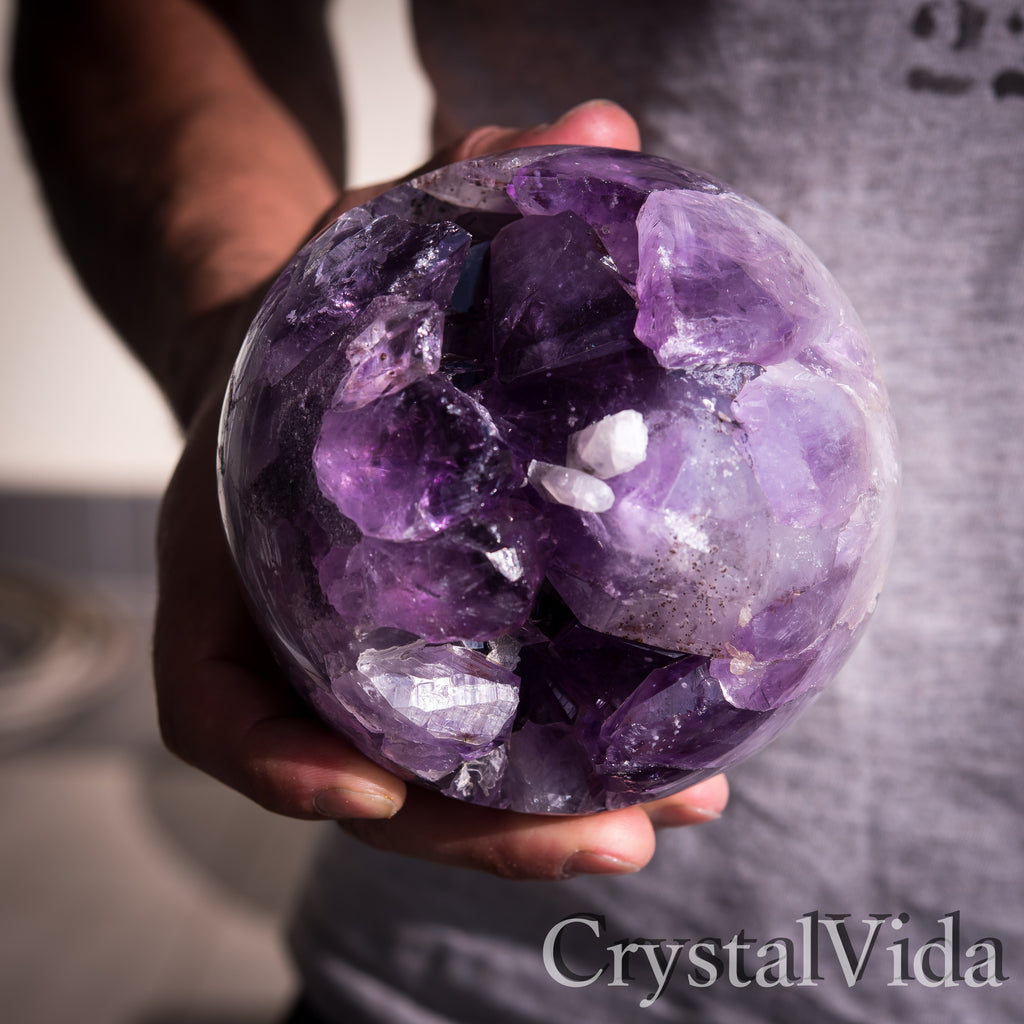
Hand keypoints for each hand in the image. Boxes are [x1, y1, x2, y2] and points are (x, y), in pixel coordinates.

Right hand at [153, 99, 728, 880]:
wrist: (302, 364)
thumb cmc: (318, 321)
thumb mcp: (368, 245)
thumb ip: (465, 190)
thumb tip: (605, 129)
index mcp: (239, 558)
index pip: (218, 698)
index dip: (279, 759)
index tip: (369, 792)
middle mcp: (298, 633)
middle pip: (360, 774)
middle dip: (483, 826)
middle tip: (618, 834)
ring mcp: (363, 657)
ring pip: (440, 781)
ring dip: (551, 815)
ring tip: (680, 808)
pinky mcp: (434, 652)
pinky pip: (489, 733)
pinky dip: (569, 758)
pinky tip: (674, 751)